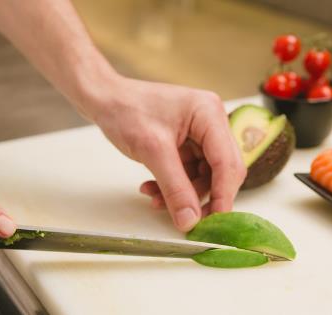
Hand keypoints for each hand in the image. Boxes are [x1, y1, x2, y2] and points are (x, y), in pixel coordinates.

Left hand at [80, 75, 246, 231]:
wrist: (104, 98)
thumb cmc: (126, 110)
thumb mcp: (152, 151)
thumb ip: (175, 188)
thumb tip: (190, 221)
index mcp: (210, 114)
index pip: (227, 162)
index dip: (223, 195)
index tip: (214, 222)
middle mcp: (211, 122)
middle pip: (221, 171)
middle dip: (201, 195)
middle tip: (187, 220)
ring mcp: (201, 132)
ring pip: (205, 175)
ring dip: (183, 193)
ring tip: (155, 199)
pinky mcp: (189, 142)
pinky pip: (191, 172)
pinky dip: (174, 185)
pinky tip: (152, 188)